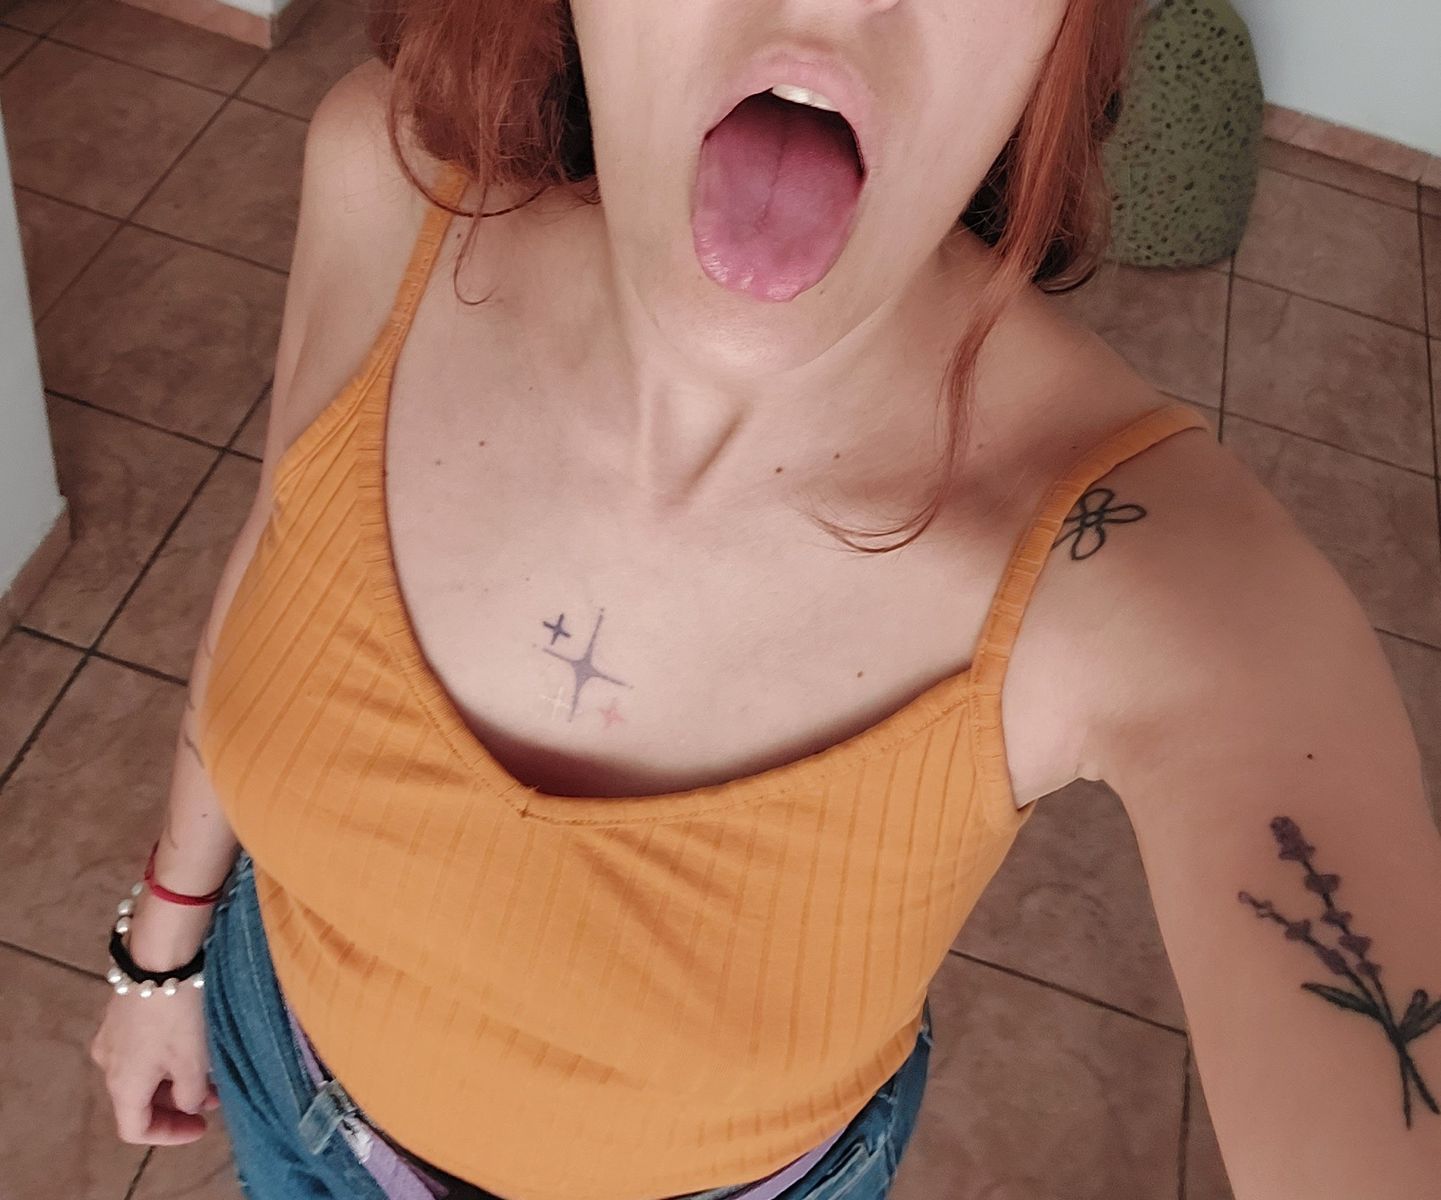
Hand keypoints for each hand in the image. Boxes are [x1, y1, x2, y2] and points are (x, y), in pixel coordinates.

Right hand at [89, 984, 221, 1143]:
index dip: (169, 1135)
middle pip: (140, 1100)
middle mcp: (108, 1065)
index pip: (135, 1130)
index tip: (202, 1127)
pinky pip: (142, 1048)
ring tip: (210, 1070)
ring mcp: (112, 1037)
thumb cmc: (178, 1016)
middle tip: (214, 1097)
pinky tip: (194, 1043)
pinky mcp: (121, 1013)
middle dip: (178, 1104)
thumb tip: (189, 1103)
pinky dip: (166, 1056)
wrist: (161, 959)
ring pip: (143, 1072)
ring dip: (174, 1078)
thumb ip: (191, 1095)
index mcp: (122, 1085)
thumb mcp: (193, 1063)